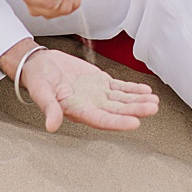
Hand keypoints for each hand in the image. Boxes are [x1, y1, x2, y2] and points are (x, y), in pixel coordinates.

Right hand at [1, 42, 158, 131]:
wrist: (39, 65)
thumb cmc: (38, 80)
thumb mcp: (41, 93)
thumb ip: (49, 109)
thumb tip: (51, 126)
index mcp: (78, 111)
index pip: (102, 119)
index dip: (118, 122)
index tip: (134, 122)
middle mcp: (91, 105)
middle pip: (117, 110)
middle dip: (136, 110)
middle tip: (152, 108)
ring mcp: (97, 94)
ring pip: (122, 100)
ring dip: (138, 100)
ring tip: (154, 100)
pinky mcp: (100, 82)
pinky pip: (120, 87)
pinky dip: (133, 89)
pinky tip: (145, 90)